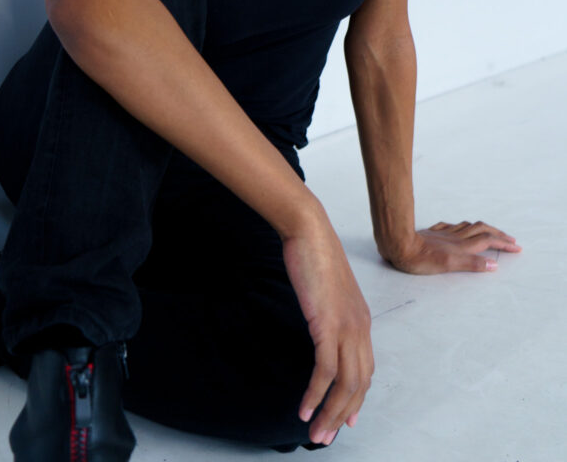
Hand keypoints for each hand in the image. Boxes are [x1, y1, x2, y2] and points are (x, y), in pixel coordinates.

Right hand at [282, 211, 373, 444]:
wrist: (309, 231)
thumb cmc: (314, 254)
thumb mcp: (327, 289)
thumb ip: (329, 310)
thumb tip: (321, 324)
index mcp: (361, 319)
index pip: (365, 369)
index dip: (356, 398)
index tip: (346, 419)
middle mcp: (360, 327)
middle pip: (359, 384)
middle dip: (343, 415)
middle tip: (326, 436)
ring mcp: (346, 327)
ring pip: (345, 384)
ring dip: (330, 413)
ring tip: (315, 433)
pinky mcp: (327, 324)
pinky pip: (325, 371)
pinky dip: (315, 394)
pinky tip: (303, 408)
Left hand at [381, 220, 522, 274]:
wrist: (398, 244)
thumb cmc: (421, 259)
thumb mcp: (449, 265)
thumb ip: (471, 264)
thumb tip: (493, 264)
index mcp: (461, 246)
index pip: (488, 241)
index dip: (503, 243)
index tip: (517, 247)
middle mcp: (455, 237)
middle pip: (482, 230)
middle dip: (498, 234)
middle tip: (510, 239)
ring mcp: (443, 233)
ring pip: (468, 226)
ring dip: (483, 228)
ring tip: (490, 231)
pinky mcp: (432, 233)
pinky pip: (451, 226)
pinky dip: (461, 227)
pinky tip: (458, 228)